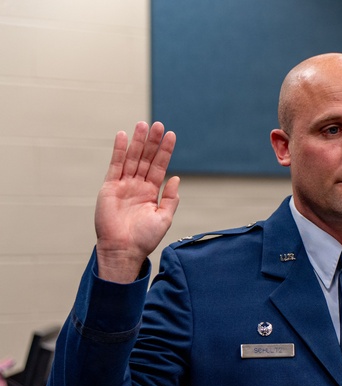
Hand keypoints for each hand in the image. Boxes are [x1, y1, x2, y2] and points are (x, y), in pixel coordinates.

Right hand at [95, 121, 180, 282]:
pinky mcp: (110, 187)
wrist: (124, 249)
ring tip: (143, 125)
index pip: (159, 167)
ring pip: (132, 158)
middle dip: (152, 142)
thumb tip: (175, 178)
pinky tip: (123, 136)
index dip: (165, 151)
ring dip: (137, 141)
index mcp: (151, 192)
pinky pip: (115, 165)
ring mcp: (123, 185)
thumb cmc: (144, 238)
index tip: (171, 135)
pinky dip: (119, 150)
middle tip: (158, 125)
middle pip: (146, 158)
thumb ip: (170, 198)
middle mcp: (137, 186)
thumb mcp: (164, 217)